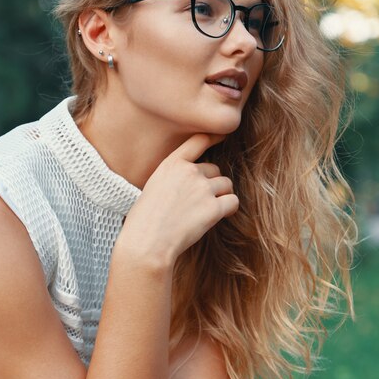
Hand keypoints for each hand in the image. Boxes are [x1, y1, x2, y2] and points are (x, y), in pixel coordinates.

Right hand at [118, 134, 237, 265]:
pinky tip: (219, 216)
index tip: (222, 136)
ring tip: (207, 211)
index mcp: (171, 164)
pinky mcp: (213, 208)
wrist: (146, 243)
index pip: (197, 141)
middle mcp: (189, 172)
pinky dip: (229, 209)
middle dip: (212, 184)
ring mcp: (203, 189)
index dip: (213, 137)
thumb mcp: (153, 187)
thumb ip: (174, 177)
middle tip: (199, 203)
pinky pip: (233, 202)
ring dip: (222, 196)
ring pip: (226, 185)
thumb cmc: (145, 221)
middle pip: (215, 170)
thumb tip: (196, 180)